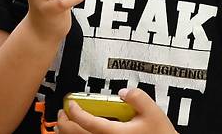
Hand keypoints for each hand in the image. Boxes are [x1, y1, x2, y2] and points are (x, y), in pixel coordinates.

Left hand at [56, 88, 175, 132]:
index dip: (76, 112)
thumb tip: (122, 92)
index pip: (88, 123)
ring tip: (64, 124)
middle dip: (65, 123)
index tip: (71, 103)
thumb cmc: (159, 133)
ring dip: (67, 133)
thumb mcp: (152, 110)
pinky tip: (78, 133)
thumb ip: (137, 97)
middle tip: (63, 112)